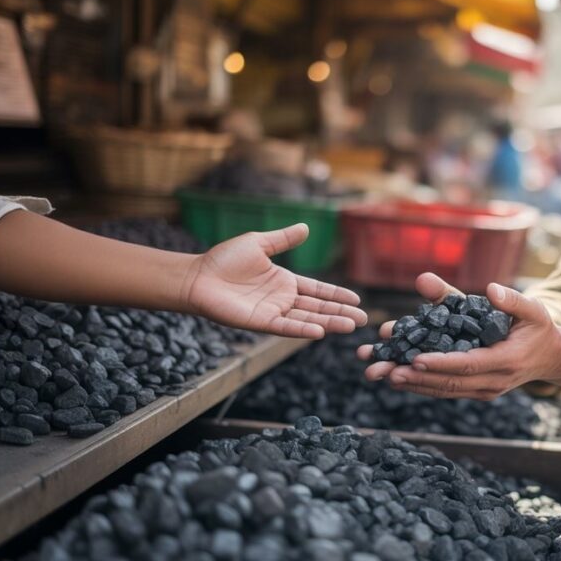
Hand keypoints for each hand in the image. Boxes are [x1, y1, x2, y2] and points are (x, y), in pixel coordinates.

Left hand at [182, 223, 366, 338]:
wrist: (197, 276)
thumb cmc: (223, 260)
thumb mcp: (259, 243)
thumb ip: (283, 239)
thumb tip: (306, 228)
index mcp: (284, 281)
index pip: (317, 290)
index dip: (336, 295)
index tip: (357, 300)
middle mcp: (282, 299)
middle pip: (318, 308)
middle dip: (341, 313)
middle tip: (364, 320)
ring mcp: (273, 312)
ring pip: (308, 320)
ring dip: (329, 323)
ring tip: (351, 327)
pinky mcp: (260, 322)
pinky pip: (286, 327)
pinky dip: (303, 330)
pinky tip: (320, 332)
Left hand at [357, 272, 560, 399]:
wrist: (550, 357)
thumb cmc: (538, 328)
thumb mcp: (532, 309)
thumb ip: (512, 300)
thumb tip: (490, 289)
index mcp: (507, 360)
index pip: (469, 364)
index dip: (441, 363)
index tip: (414, 358)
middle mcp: (494, 381)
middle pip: (450, 382)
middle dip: (416, 377)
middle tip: (385, 370)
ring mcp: (485, 390)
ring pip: (444, 390)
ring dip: (412, 383)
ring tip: (382, 373)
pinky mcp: (477, 391)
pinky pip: (446, 390)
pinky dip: (422, 385)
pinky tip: (397, 377)